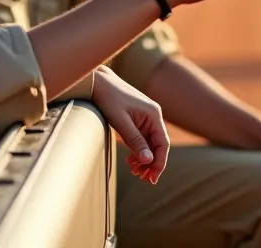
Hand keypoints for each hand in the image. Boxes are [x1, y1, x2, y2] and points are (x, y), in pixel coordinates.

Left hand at [90, 67, 169, 183]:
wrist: (96, 81)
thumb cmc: (108, 98)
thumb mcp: (121, 123)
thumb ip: (136, 141)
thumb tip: (149, 161)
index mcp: (154, 115)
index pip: (163, 144)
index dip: (159, 163)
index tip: (152, 178)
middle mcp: (153, 115)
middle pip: (158, 145)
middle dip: (152, 163)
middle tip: (143, 179)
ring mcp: (145, 117)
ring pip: (150, 143)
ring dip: (145, 159)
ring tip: (135, 172)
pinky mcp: (136, 118)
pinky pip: (142, 138)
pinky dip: (138, 151)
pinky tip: (131, 161)